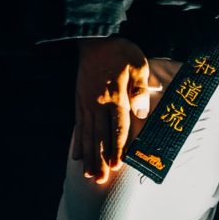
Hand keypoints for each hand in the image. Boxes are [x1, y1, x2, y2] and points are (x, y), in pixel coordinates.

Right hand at [73, 37, 152, 183]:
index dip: (118, 147)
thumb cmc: (121, 51)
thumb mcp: (138, 65)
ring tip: (88, 174)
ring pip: (88, 135)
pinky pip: (78, 125)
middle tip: (100, 180)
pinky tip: (76, 155)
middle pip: (101, 136)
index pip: (119, 127)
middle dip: (101, 159)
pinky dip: (78, 141)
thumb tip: (142, 113)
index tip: (117, 165)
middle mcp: (100, 103)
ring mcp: (87, 103)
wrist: (95, 39)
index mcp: (117, 96)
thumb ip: (140, 90)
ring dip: (89, 156)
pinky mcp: (79, 100)